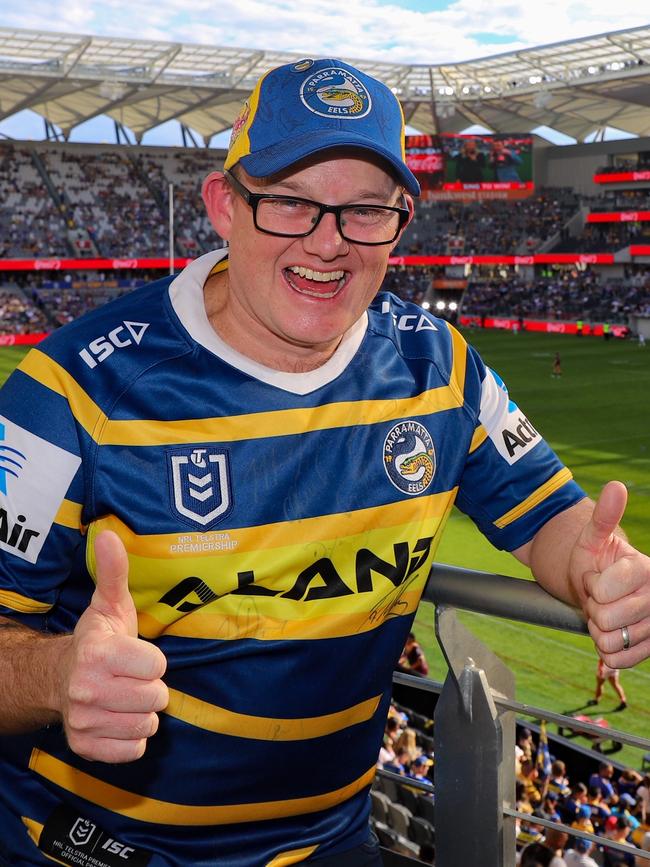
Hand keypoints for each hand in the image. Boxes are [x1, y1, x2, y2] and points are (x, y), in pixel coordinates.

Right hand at [59, 530, 167, 761]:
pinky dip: (132, 738)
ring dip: (143, 712)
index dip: (154, 660)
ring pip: (146, 724)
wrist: (62, 679)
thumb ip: (114, 571)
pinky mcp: (86, 747)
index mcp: (98, 654)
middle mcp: (86, 690)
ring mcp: (84, 721)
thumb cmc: (99, 640)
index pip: (157, 666)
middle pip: (156, 698)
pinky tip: (119, 718)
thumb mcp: (109, 604)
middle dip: (151, 687)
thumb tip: (110, 535)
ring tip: (126, 696)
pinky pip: (134, 750)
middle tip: (133, 678)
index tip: (139, 655)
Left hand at [570, 481, 649, 666]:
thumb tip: (615, 486)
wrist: (600, 591)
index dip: (590, 585)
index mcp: (645, 570)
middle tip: (600, 598)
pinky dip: (606, 649)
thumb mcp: (592, 539)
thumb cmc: (596, 562)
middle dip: (593, 608)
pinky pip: (617, 659)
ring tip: (606, 613)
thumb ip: (604, 516)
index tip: (596, 577)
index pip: (601, 590)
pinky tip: (613, 632)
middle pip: (605, 617)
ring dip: (599, 630)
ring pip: (610, 640)